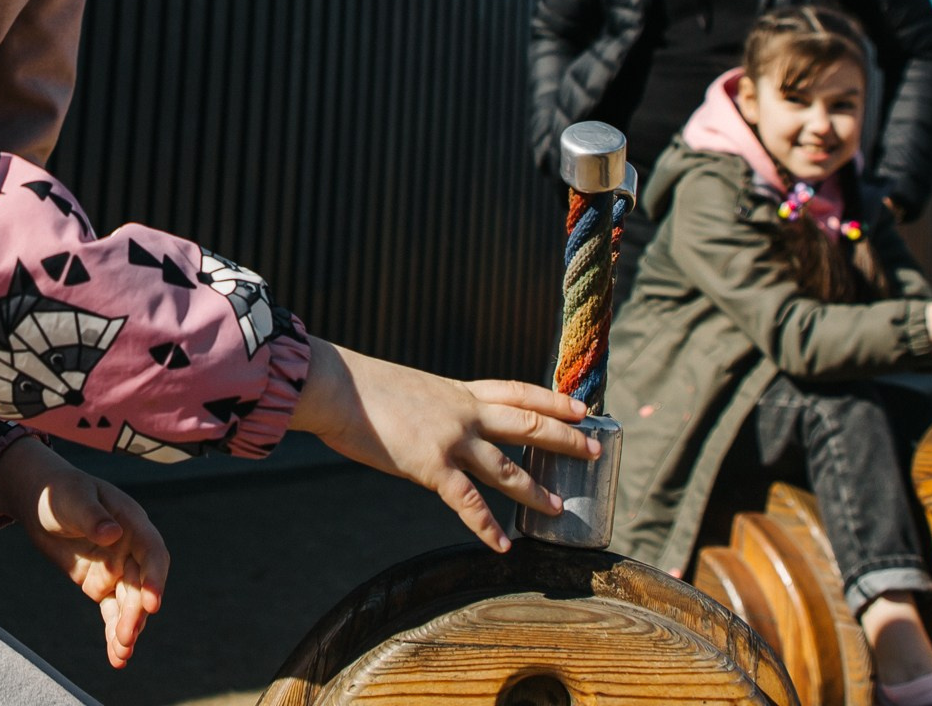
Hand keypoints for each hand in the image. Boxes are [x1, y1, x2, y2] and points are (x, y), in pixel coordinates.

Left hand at [0, 440, 167, 669]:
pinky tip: (116, 656)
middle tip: (126, 637)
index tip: (152, 604)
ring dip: (128, 629)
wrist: (39, 502)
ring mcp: (117, 568)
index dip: (156, 578)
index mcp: (131, 522)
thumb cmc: (59, 492)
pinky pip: (112, 612)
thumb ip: (92, 517)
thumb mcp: (72, 499)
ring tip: (121, 654)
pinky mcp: (101, 585)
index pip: (152, 552)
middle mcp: (130, 548)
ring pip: (129, 604)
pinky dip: (113, 632)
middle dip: (136, 613)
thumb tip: (114, 534)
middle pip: (141, 585)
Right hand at [289, 338, 593, 551]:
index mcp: (457, 391)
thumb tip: (428, 424)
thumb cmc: (359, 387)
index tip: (579, 405)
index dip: (551, 400)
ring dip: (536, 490)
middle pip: (527, 424)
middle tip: (595, 448)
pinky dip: (487, 527)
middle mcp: (463, 412)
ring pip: (508, 467)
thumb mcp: (408, 389)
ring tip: (558, 507)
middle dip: (564, 438)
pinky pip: (468, 503)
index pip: (516, 391)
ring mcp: (451, 439)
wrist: (336, 386)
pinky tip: (502, 545)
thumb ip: (429, 409)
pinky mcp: (431, 466)